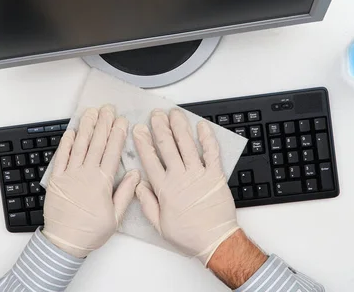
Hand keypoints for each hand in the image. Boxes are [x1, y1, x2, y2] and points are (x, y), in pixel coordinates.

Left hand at [42, 105, 140, 257]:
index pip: (112, 151)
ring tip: (91, 112)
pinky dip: (67, 142)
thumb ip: (125, 193)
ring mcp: (70, 175)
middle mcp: (86, 174)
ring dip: (87, 127)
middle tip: (108, 108)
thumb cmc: (91, 232)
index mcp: (102, 182)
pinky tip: (72, 131)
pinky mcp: (56, 179)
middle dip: (104, 124)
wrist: (65, 242)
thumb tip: (135, 174)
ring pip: (80, 145)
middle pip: (97, 143)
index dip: (118, 134)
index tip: (122, 120)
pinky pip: (62, 156)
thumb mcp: (116, 216)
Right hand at [133, 108, 239, 264]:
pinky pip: (211, 152)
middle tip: (156, 115)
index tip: (139, 130)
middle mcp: (180, 177)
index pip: (150, 160)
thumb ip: (147, 203)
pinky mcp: (215, 175)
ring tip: (174, 114)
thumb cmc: (189, 235)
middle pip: (167, 146)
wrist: (215, 240)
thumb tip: (138, 186)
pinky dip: (207, 137)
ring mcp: (198, 174)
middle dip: (160, 127)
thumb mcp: (159, 225)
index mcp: (164, 188)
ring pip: (186, 144)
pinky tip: (202, 126)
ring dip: (179, 127)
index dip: (143, 143)